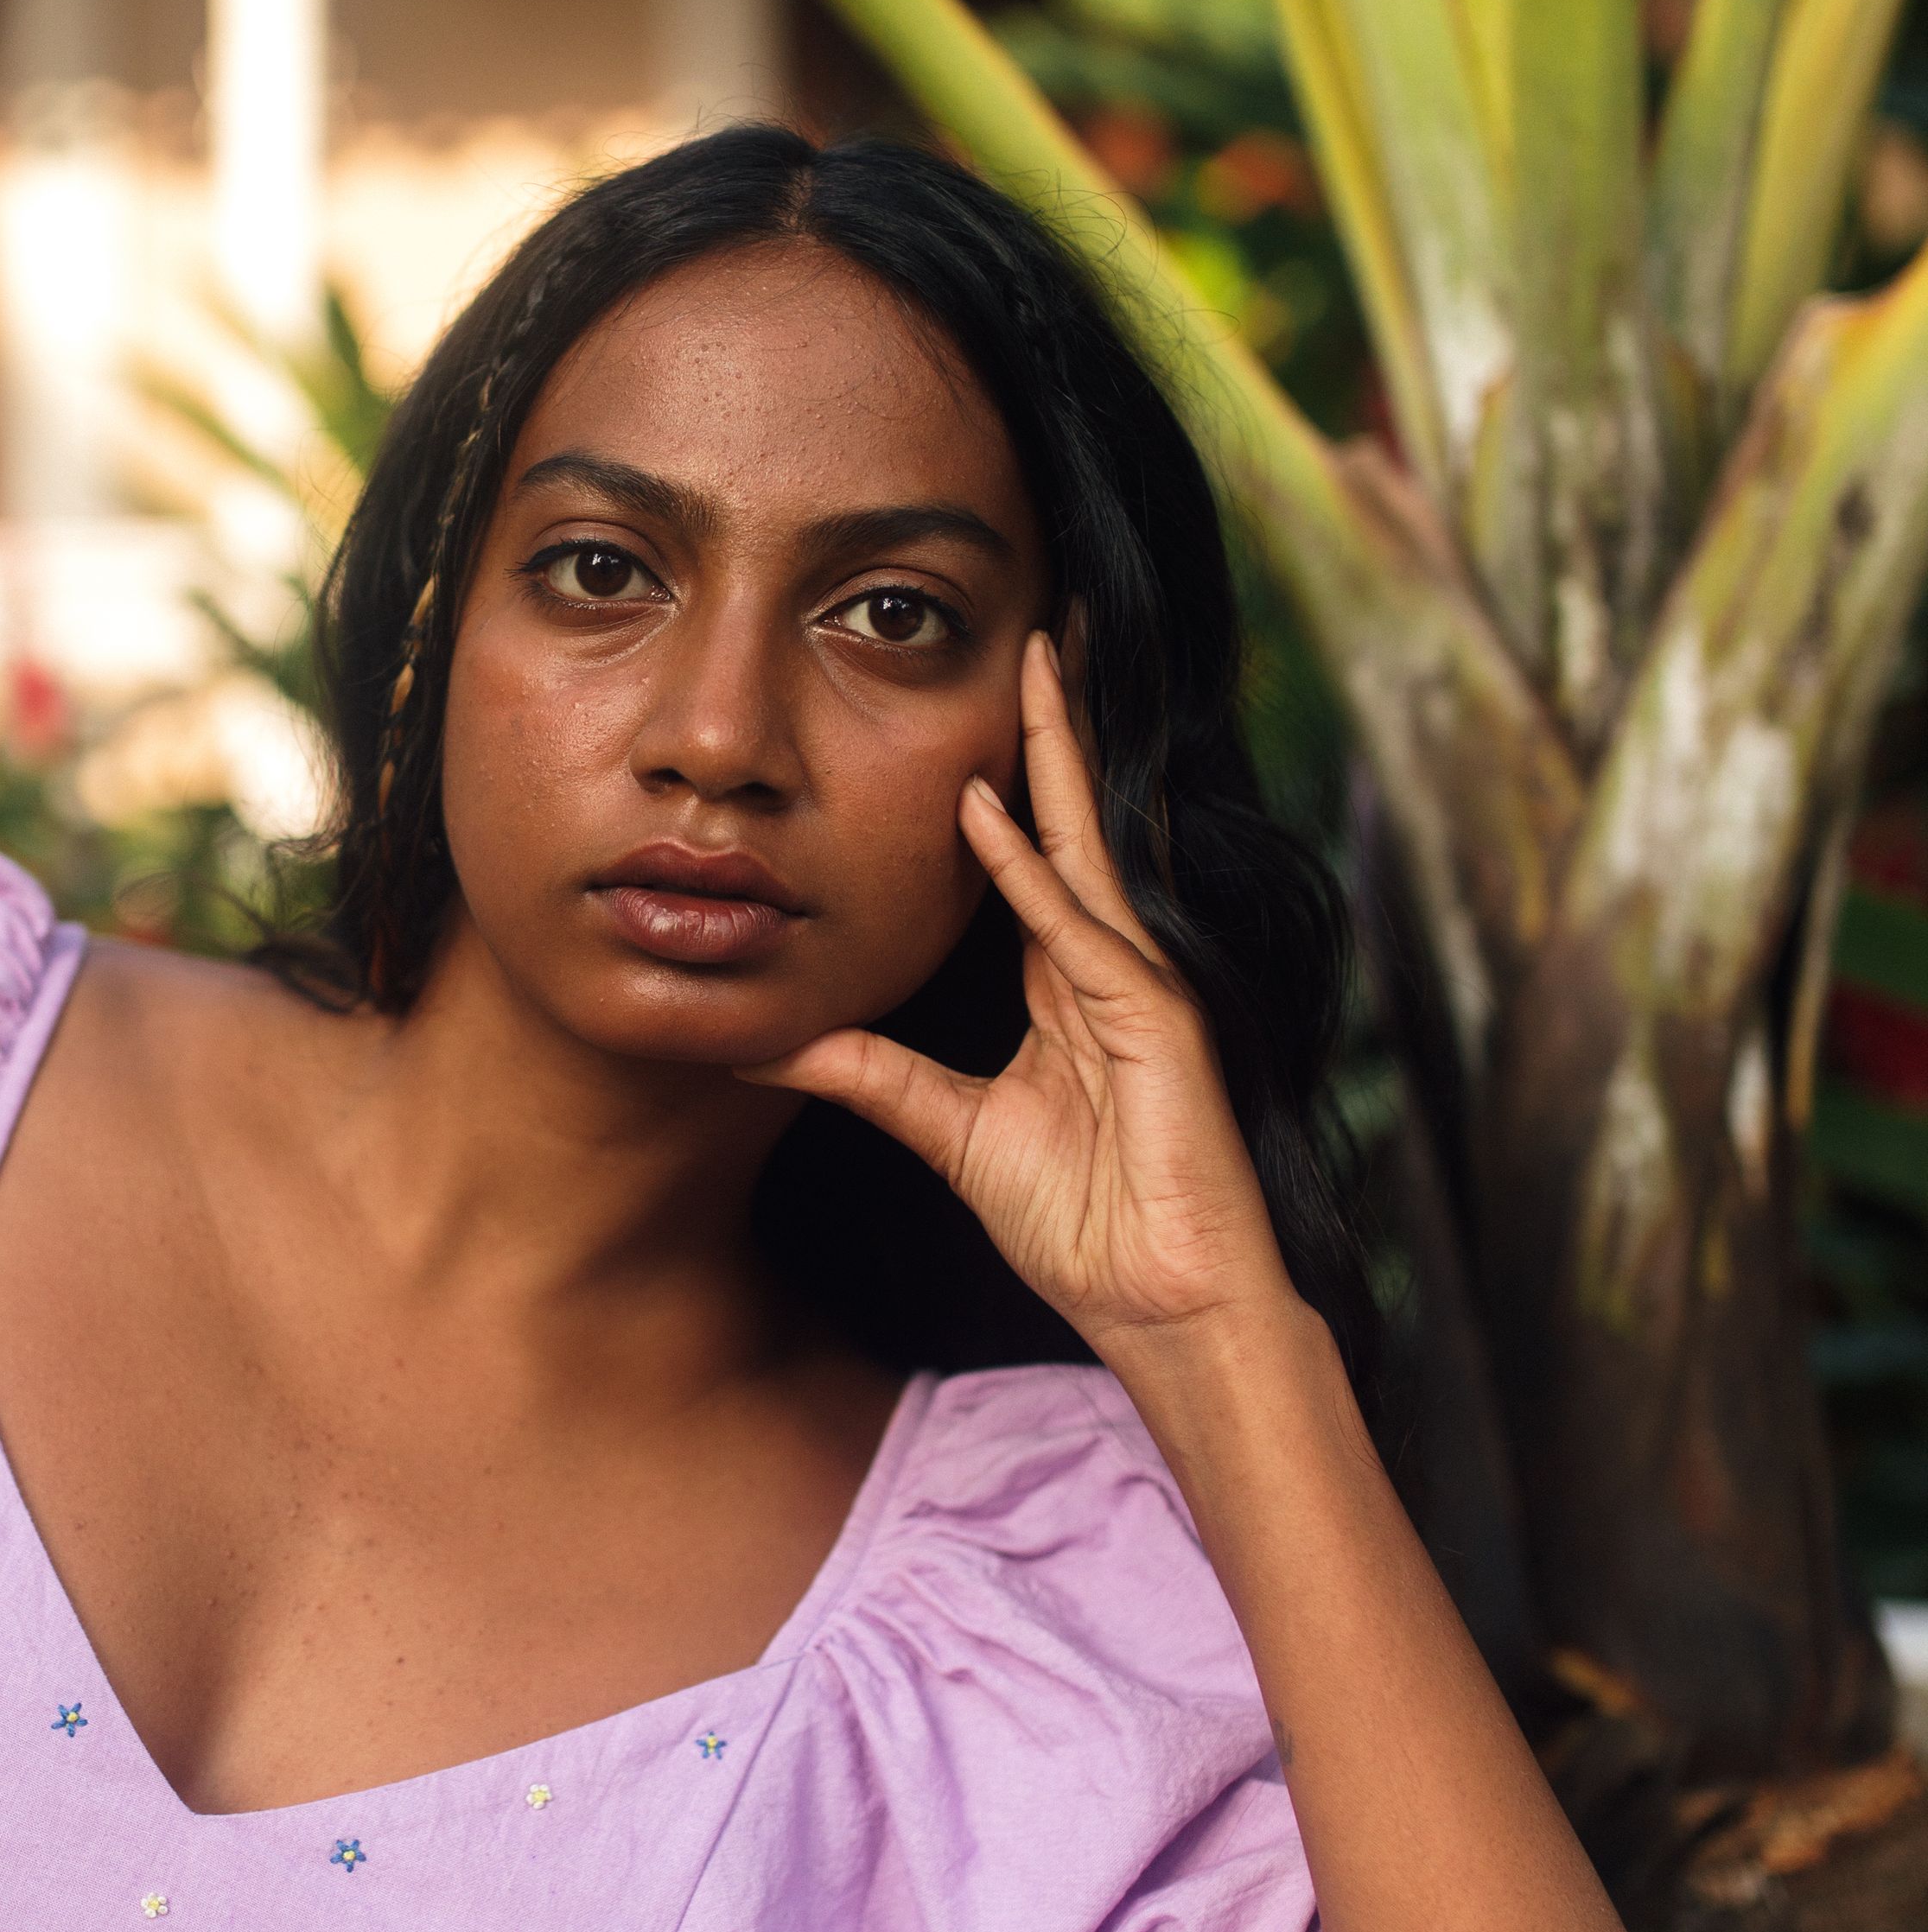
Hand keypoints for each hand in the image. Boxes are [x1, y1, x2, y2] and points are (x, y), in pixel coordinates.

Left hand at [746, 630, 1299, 1365]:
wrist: (1162, 1305)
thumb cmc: (1082, 1226)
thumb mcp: (950, 1134)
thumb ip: (871, 1078)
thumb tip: (769, 1043)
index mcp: (1067, 983)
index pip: (1032, 856)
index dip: (1006, 781)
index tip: (977, 705)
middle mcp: (1108, 966)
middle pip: (1070, 820)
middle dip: (1051, 727)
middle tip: (1035, 627)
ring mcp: (1140, 986)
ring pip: (1086, 846)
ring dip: (1055, 755)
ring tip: (1035, 659)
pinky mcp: (1157, 1021)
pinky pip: (1080, 932)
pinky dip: (1032, 876)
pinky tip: (987, 813)